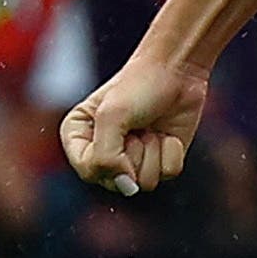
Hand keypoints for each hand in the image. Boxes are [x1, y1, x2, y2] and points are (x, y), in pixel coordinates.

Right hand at [62, 56, 209, 196]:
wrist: (179, 69)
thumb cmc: (139, 85)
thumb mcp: (112, 116)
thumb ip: (106, 157)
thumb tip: (127, 188)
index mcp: (78, 139)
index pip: (90, 172)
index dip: (110, 159)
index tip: (122, 134)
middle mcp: (102, 154)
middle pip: (118, 182)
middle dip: (135, 153)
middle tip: (138, 126)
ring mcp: (133, 158)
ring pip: (145, 183)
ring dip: (154, 151)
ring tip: (152, 127)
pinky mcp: (161, 159)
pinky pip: (169, 174)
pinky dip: (172, 152)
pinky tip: (169, 133)